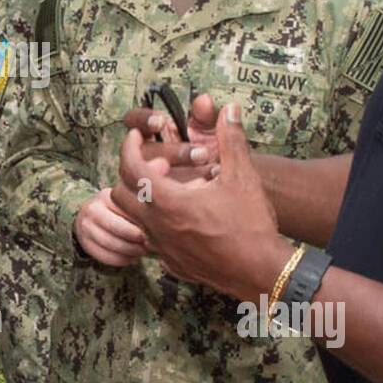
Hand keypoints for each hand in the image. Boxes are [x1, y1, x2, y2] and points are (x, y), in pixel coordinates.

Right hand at [73, 187, 148, 266]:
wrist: (90, 216)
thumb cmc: (117, 210)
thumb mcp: (125, 204)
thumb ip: (138, 212)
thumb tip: (158, 228)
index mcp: (105, 197)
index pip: (126, 212)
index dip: (142, 224)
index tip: (154, 231)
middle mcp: (92, 211)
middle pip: (117, 229)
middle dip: (136, 239)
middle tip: (150, 245)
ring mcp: (86, 228)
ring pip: (111, 245)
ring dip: (130, 251)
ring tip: (142, 251)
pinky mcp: (85, 244)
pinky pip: (105, 257)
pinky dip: (122, 260)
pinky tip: (132, 257)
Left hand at [110, 102, 288, 298]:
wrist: (262, 272)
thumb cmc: (251, 225)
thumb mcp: (243, 177)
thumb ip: (231, 140)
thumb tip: (229, 109)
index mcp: (168, 202)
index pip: (129, 168)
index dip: (129, 147)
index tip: (137, 136)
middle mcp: (156, 227)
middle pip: (120, 195)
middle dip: (132, 175)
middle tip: (159, 166)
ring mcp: (162, 248)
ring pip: (133, 220)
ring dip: (143, 201)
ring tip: (171, 190)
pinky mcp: (171, 263)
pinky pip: (150, 239)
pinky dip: (156, 223)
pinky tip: (183, 218)